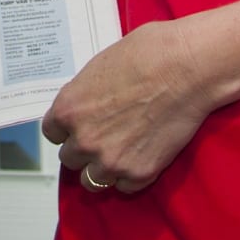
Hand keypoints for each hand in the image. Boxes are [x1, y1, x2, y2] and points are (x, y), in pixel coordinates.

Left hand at [43, 21, 214, 194]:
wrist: (188, 66)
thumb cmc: (151, 53)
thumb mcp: (103, 64)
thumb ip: (86, 92)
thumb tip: (87, 101)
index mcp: (69, 108)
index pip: (52, 132)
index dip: (68, 128)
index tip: (80, 125)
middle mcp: (84, 139)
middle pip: (70, 158)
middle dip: (86, 147)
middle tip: (108, 133)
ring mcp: (110, 160)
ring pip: (92, 180)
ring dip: (104, 167)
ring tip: (123, 149)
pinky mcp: (139, 173)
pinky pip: (125, 186)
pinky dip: (132, 174)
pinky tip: (143, 153)